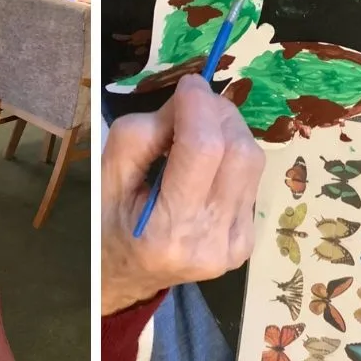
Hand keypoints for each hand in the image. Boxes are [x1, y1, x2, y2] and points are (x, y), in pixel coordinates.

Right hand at [101, 74, 264, 314]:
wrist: (124, 278)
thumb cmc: (108, 224)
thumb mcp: (107, 176)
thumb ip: (143, 134)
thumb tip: (190, 103)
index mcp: (166, 231)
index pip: (204, 150)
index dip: (200, 106)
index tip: (188, 83)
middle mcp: (209, 242)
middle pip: (240, 151)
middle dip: (218, 114)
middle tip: (191, 106)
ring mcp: (233, 246)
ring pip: (252, 162)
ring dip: (228, 133)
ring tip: (196, 135)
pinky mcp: (246, 243)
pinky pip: (250, 182)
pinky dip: (230, 160)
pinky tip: (205, 168)